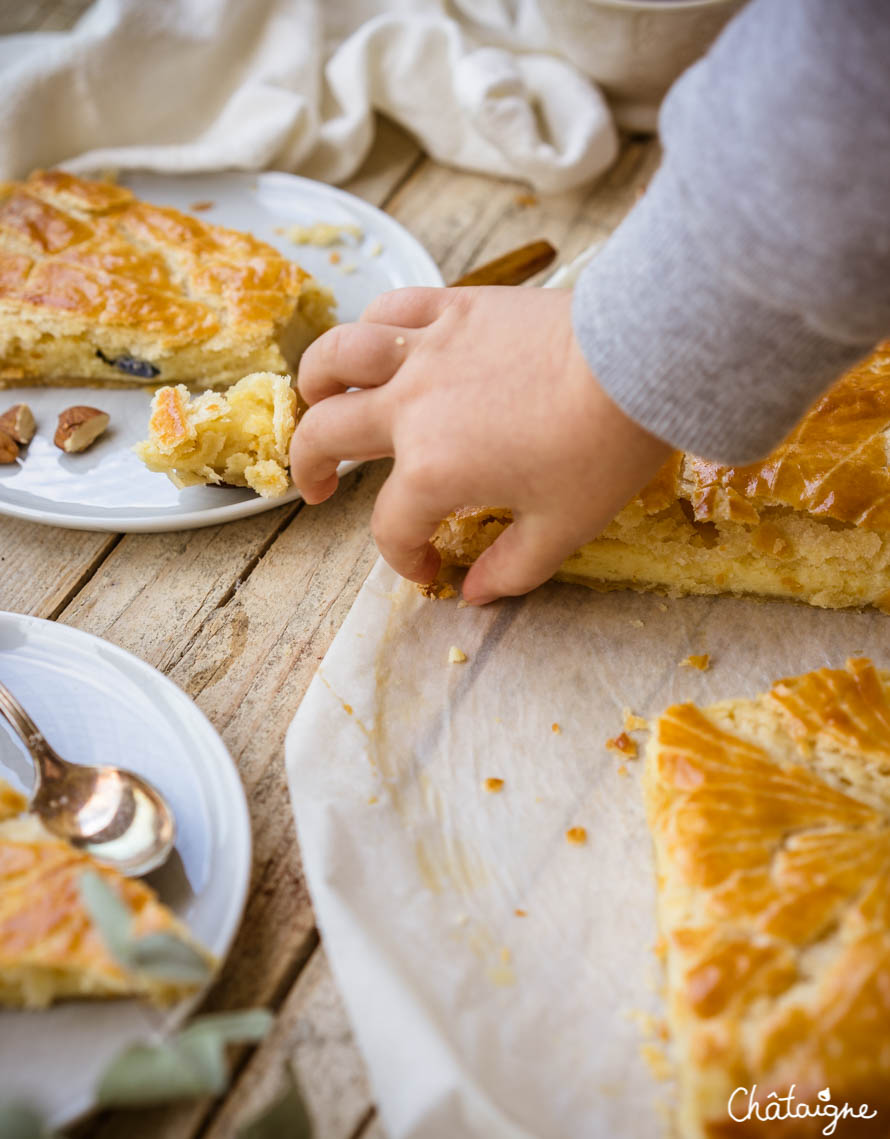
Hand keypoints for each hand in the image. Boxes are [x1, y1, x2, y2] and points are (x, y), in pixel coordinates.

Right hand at [290, 286, 670, 603]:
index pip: (393, 527)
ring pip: (337, 356)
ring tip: (317, 401)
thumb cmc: (602, 449)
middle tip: (317, 488)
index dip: (404, 557)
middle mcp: (412, 408)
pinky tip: (377, 343)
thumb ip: (512, 569)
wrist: (640, 360)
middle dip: (308, 469)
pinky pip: (392, 307)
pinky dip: (372, 326)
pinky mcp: (456, 306)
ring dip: (315, 383)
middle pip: (326, 435)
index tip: (430, 567)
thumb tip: (476, 593)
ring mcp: (428, 350)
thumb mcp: (563, 528)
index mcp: (433, 471)